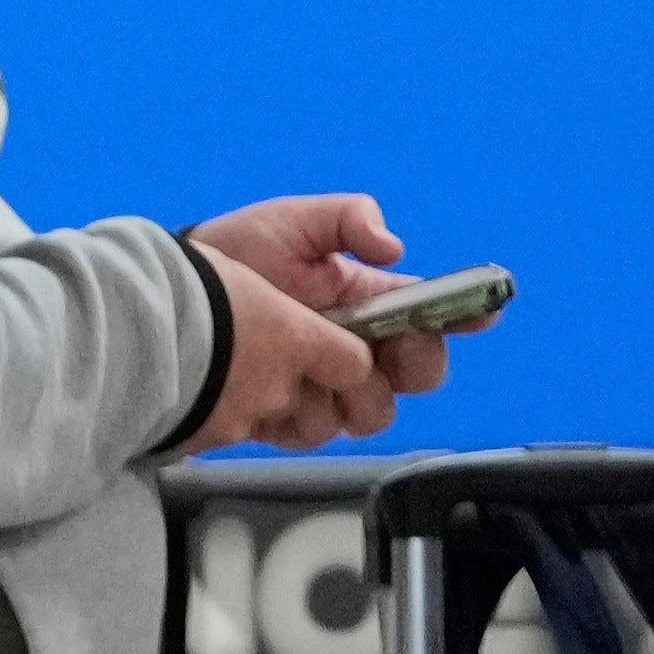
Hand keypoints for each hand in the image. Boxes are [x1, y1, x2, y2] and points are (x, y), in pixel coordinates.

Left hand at [193, 191, 456, 413]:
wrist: (172, 299)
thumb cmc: (233, 254)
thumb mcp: (292, 221)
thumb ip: (347, 219)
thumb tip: (394, 249)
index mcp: (369, 302)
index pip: (434, 315)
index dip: (467, 316)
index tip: (480, 312)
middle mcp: (357, 349)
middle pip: (418, 375)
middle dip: (413, 364)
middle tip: (380, 348)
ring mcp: (325, 386)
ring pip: (372, 413)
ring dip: (351, 393)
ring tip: (311, 366)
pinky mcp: (286, 418)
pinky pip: (317, 433)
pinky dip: (300, 414)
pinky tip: (274, 388)